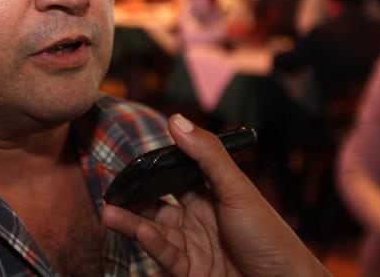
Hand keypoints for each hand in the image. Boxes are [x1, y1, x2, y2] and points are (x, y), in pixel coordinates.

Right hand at [102, 114, 328, 276]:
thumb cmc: (271, 237)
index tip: (131, 161)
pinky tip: (138, 231)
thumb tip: (175, 118)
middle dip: (134, 197)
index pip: (175, 176)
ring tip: (108, 212)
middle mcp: (198, 218)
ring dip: (131, 221)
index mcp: (211, 194)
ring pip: (153, 229)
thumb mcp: (238, 190)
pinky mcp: (190, 271)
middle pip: (157, 203)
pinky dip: (149, 243)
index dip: (154, 169)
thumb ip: (206, 155)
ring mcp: (192, 245)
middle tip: (111, 189)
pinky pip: (164, 254)